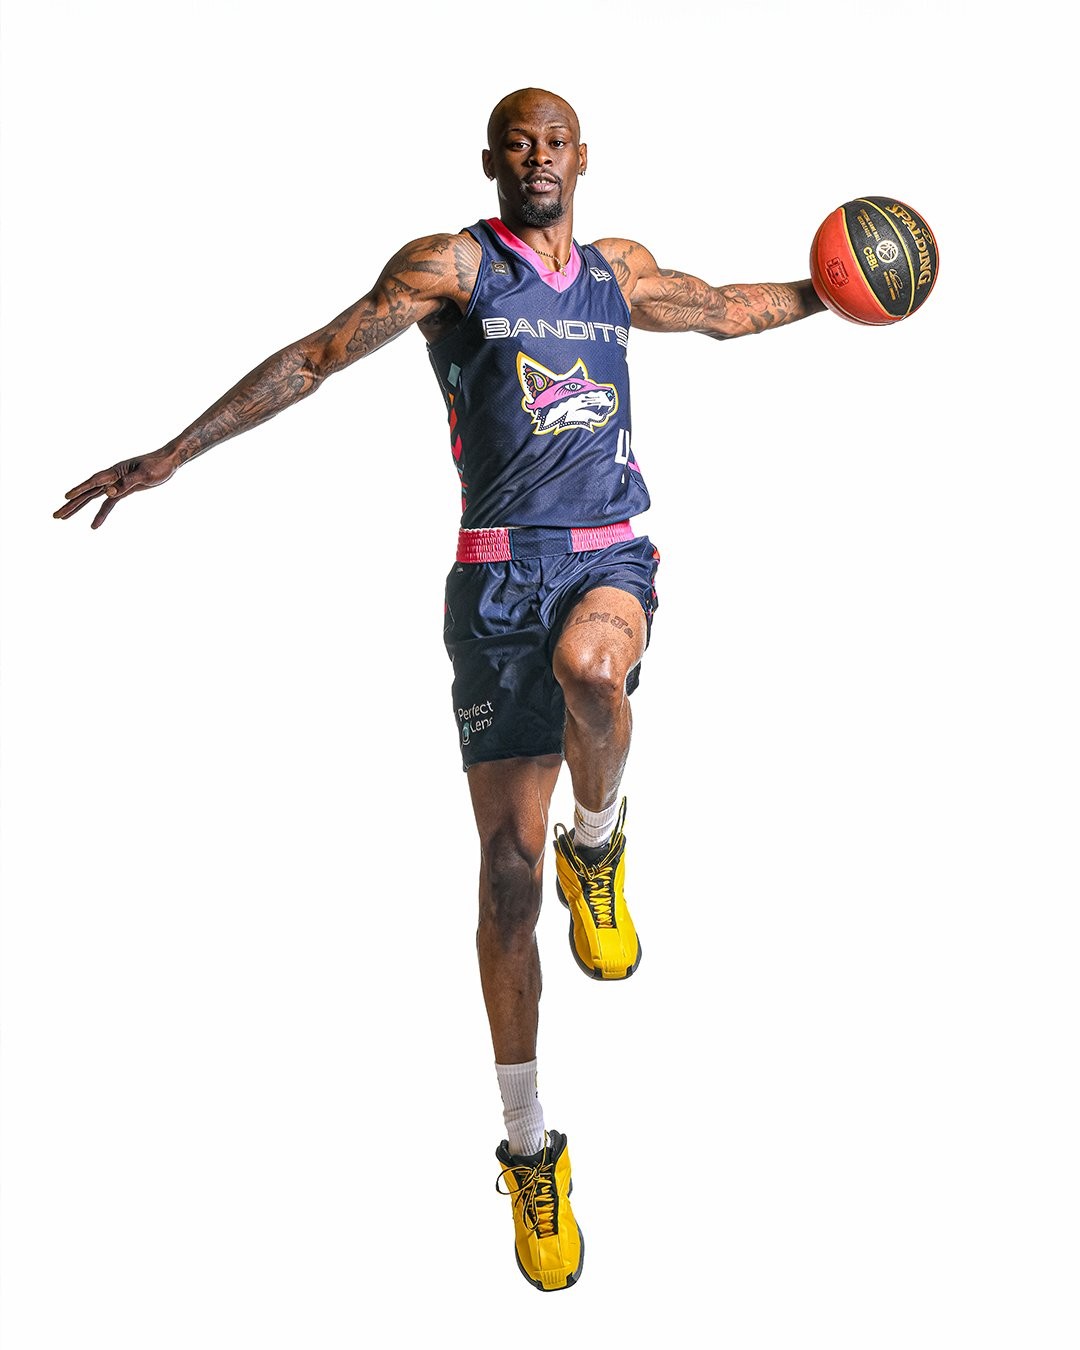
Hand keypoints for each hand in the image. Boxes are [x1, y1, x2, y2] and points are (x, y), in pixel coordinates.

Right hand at [53, 448, 179, 527]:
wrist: (168, 462)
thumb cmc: (158, 465)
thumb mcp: (146, 474)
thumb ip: (128, 483)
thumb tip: (109, 492)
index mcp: (115, 471)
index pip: (94, 481)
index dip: (80, 489)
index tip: (67, 496)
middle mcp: (111, 477)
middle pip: (87, 492)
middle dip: (72, 504)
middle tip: (56, 515)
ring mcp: (115, 484)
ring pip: (93, 498)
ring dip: (78, 508)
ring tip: (63, 518)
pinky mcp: (122, 490)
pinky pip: (108, 504)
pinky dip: (100, 513)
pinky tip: (93, 525)